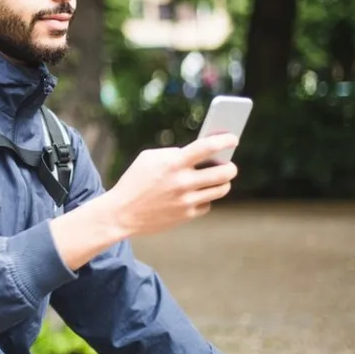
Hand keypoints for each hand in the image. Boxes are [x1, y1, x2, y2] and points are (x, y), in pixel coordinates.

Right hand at [106, 133, 239, 236]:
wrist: (122, 213)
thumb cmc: (135, 180)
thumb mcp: (149, 158)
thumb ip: (173, 153)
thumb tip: (200, 153)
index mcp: (173, 163)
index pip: (207, 147)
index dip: (224, 140)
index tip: (233, 138)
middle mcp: (183, 182)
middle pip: (224, 172)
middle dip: (231, 166)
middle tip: (230, 164)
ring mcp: (187, 201)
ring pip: (221, 189)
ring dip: (223, 182)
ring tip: (220, 177)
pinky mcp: (187, 215)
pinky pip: (207, 204)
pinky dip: (204, 198)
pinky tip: (197, 194)